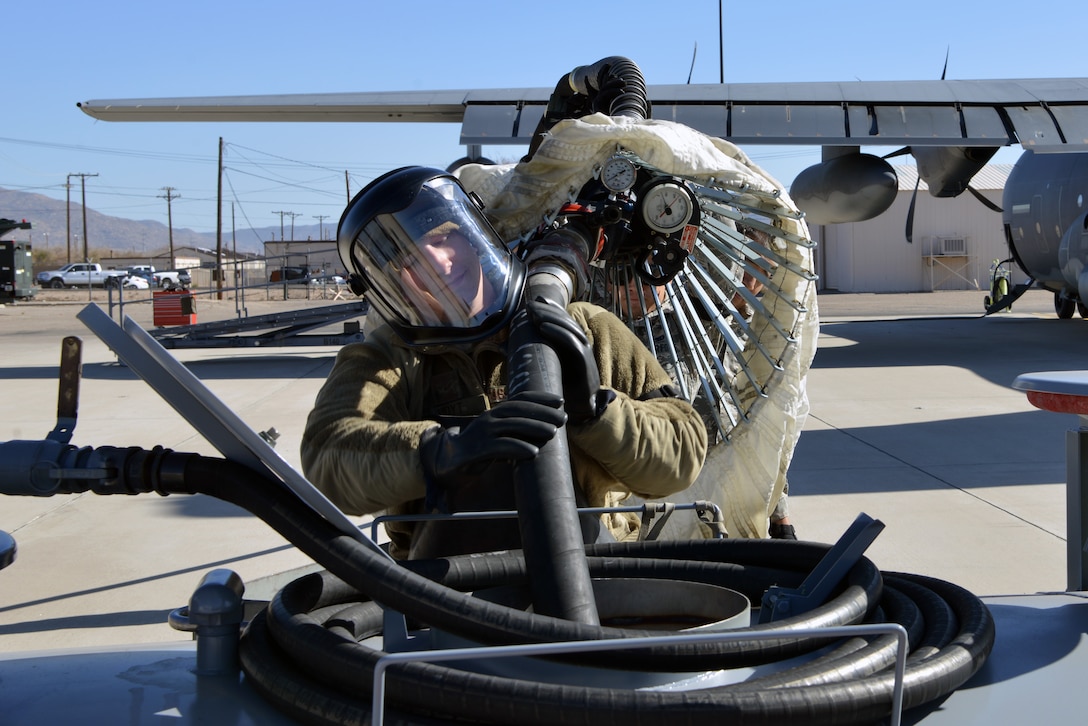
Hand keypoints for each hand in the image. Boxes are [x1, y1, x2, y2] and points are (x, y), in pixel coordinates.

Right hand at [420, 391, 566, 485]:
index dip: (541, 398)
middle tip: (563, 419)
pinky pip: (500, 446)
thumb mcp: (500, 436)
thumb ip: (518, 431)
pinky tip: (533, 452)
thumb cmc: (480, 448)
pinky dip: (518, 448)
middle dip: (543, 413)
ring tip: (553, 432)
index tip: (561, 402)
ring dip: (534, 427)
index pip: (521, 399)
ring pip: (511, 425)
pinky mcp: (477, 449)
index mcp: (496, 412)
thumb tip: (548, 430)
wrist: (449, 461)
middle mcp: (489, 417)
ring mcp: (482, 432)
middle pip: (519, 410)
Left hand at [526, 298, 613, 422]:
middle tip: (529, 306)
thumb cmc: (561, 385)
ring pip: (569, 328)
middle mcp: (579, 343)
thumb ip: (529, 353)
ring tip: (534, 314)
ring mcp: (584, 351)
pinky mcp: (585, 362)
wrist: (580, 407)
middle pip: (564, 320)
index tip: (531, 304)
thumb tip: (502, 345)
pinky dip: (558, 333)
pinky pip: (572, 343)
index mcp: (571, 341)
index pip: (561, 319)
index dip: (548, 309)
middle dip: (547, 310)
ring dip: (551, 318)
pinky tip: (544, 327)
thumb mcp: (544, 365)